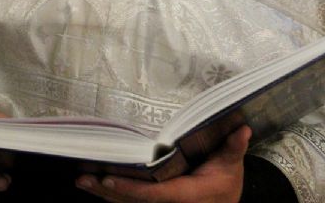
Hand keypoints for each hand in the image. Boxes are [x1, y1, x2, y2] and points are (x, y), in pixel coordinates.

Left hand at [75, 125, 250, 202]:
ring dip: (104, 193)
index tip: (109, 179)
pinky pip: (131, 200)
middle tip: (82, 179)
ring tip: (81, 180)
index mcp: (188, 195)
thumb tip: (242, 129)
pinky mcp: (155, 202)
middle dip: (107, 191)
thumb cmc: (226, 181)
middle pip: (134, 202)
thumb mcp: (232, 164)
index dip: (130, 190)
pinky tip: (96, 183)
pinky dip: (112, 194)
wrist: (224, 202)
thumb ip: (234, 148)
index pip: (154, 195)